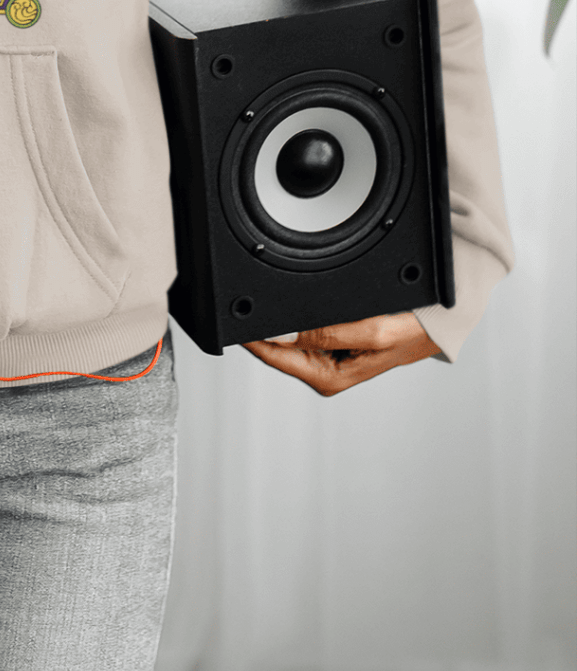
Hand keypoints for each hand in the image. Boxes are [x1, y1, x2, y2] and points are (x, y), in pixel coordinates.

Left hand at [243, 312, 441, 396]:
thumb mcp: (370, 332)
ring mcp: (325, 356)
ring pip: (289, 332)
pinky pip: (304, 326)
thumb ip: (325, 334)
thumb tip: (280, 333)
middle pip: (276, 343)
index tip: (234, 312)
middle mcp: (322, 370)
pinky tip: (307, 304)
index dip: (251, 334)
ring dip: (286, 318)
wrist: (436, 323)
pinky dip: (301, 315)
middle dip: (269, 322)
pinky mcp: (330, 342)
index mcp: (327, 377)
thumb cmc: (412, 333)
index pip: (272, 354)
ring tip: (292, 297)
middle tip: (259, 294)